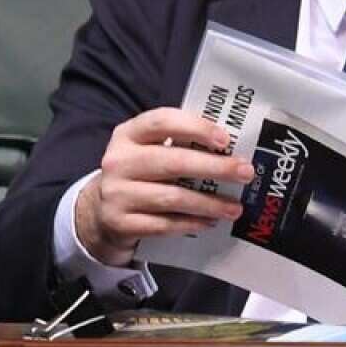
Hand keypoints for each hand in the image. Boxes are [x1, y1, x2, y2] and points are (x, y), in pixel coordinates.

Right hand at [75, 107, 254, 266]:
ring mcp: (116, 193)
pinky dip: (191, 223)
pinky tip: (210, 222)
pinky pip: (163, 224)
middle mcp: (118, 161)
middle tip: (245, 173)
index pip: (163, 121)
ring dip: (209, 203)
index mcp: (128, 134)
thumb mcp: (149, 149)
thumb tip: (231, 150)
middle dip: (215, 168)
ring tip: (235, 207)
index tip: (225, 140)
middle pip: (173, 162)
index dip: (196, 127)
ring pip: (172, 197)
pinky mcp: (119, 223)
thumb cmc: (140, 172)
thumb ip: (180, 143)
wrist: (100, 209)